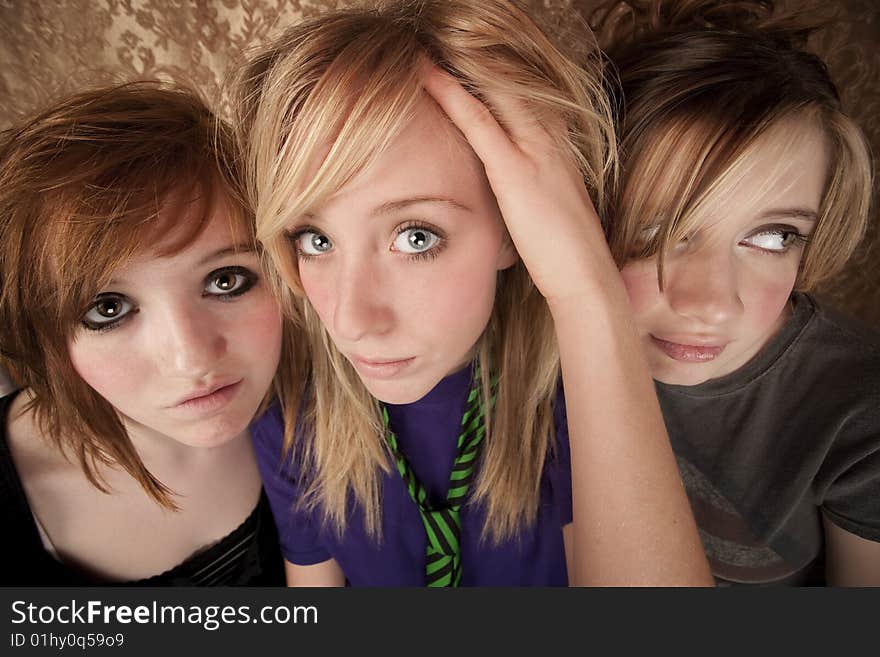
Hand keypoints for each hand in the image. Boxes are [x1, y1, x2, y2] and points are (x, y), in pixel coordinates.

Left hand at [421, 64, 616, 305]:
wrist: (586, 276)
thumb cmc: (566, 254)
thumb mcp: (549, 212)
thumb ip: (531, 191)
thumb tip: (512, 193)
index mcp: (558, 148)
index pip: (525, 99)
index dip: (495, 78)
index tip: (468, 63)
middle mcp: (550, 140)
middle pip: (510, 85)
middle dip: (477, 62)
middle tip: (443, 41)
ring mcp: (535, 151)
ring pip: (493, 93)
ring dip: (459, 68)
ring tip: (428, 49)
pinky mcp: (515, 170)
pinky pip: (478, 121)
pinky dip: (451, 94)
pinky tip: (429, 77)